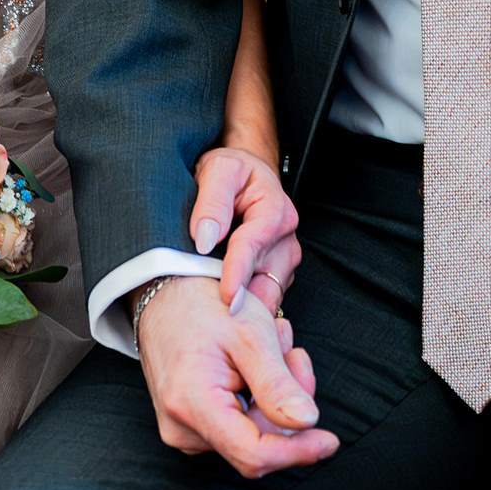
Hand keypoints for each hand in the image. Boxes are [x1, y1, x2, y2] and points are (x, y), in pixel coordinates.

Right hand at [136, 274, 337, 479]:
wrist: (163, 294)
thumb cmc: (203, 307)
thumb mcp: (249, 334)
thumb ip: (277, 384)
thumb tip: (307, 422)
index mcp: (192, 405)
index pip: (253, 454)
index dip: (298, 452)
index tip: (330, 441)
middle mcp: (182, 429)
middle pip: (258, 442)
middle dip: (288, 404)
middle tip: (294, 352)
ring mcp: (184, 430)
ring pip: (252, 433)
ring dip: (275, 395)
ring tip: (272, 345)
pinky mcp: (191, 426)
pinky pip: (239, 425)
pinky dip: (259, 397)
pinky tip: (256, 362)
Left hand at [190, 143, 300, 316]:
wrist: (244, 175)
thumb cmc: (232, 172)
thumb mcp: (218, 170)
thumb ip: (212, 202)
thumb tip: (205, 239)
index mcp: (274, 210)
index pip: (253, 246)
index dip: (237, 273)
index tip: (227, 296)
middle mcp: (285, 239)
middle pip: (264, 278)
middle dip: (242, 299)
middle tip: (212, 320)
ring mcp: (283, 260)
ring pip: (267, 295)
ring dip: (245, 308)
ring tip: (215, 318)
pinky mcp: (276, 275)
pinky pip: (264, 299)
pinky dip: (247, 309)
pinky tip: (224, 312)